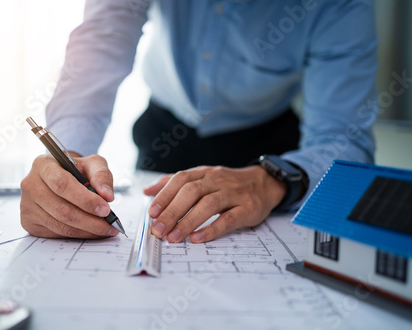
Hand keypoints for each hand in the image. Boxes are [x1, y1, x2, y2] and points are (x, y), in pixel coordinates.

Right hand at [20, 153, 119, 238]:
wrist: (60, 177)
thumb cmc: (76, 170)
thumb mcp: (92, 164)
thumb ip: (102, 175)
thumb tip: (107, 196)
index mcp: (43, 165)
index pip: (62, 184)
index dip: (85, 199)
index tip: (106, 209)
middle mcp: (30, 184)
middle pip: (62, 209)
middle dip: (90, 220)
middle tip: (110, 224)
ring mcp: (27, 205)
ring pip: (60, 225)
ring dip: (86, 230)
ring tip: (105, 230)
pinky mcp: (29, 222)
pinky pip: (56, 233)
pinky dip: (77, 235)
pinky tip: (91, 231)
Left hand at [144, 165, 286, 242]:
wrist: (264, 183)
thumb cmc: (227, 184)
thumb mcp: (202, 178)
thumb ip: (174, 184)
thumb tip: (147, 191)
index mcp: (204, 173)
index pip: (181, 180)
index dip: (165, 195)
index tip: (152, 212)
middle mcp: (217, 180)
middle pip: (192, 192)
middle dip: (172, 211)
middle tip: (158, 230)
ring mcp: (234, 194)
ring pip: (209, 204)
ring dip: (188, 222)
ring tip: (173, 237)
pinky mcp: (248, 208)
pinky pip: (229, 219)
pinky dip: (212, 229)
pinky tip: (198, 238)